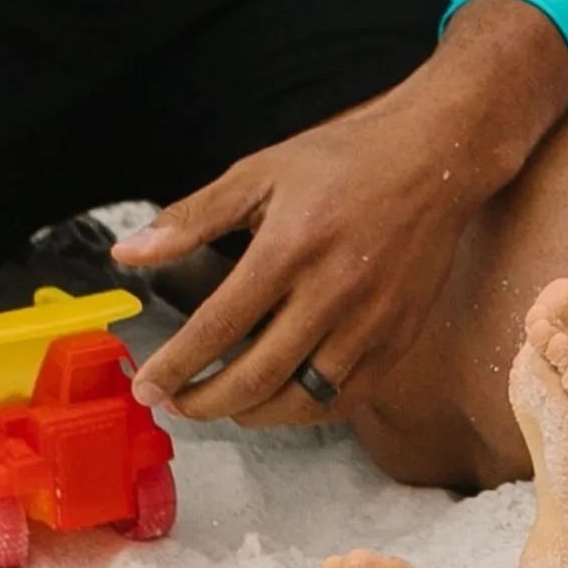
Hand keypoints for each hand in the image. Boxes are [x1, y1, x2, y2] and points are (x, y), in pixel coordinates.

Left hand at [118, 0, 567, 427]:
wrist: (440, 154)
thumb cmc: (348, 157)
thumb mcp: (261, 172)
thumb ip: (192, 217)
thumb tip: (127, 253)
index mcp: (290, 249)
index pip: (217, 330)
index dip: (174, 368)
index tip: (147, 386)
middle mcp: (334, 291)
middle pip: (256, 377)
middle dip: (203, 403)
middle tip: (175, 404)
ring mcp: (374, 317)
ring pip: (304, 398)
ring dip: (254, 413)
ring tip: (226, 406)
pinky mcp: (403, 331)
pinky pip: (352, 394)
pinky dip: (311, 409)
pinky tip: (286, 399)